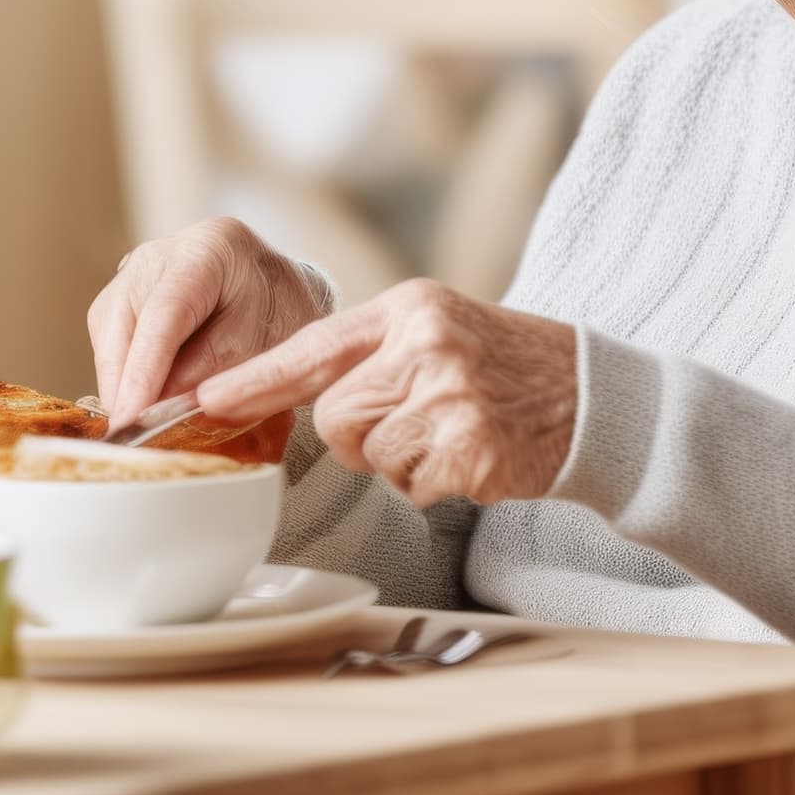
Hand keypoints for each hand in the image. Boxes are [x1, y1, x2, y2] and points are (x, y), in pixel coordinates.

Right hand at [87, 218, 329, 423]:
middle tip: (127, 434)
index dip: (143, 369)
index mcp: (210, 249)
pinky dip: (122, 374)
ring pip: (107, 330)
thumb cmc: (280, 316)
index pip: (165, 312)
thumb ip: (213, 371)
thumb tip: (157, 405)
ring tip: (135, 424)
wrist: (282, 296)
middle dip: (120, 382)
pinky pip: (110, 337)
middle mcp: (163, 252)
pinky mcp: (125, 294)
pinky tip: (137, 403)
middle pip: (120, 319)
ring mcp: (138, 270)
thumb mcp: (262, 346)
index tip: (130, 416)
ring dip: (117, 381)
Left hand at [194, 279, 580, 507]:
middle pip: (336, 416)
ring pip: (371, 457)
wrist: (591, 394)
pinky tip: (474, 454)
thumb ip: (374, 353)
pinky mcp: (469, 450)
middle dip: (364, 433)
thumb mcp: (440, 330)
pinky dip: (436, 482)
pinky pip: (411, 486)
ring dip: (403, 460)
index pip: (315, 346)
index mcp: (411, 308)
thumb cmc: (504, 366)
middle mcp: (426, 345)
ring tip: (454, 431)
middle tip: (420, 418)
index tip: (203, 400)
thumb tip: (298, 396)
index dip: (256, 379)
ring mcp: (449, 398)